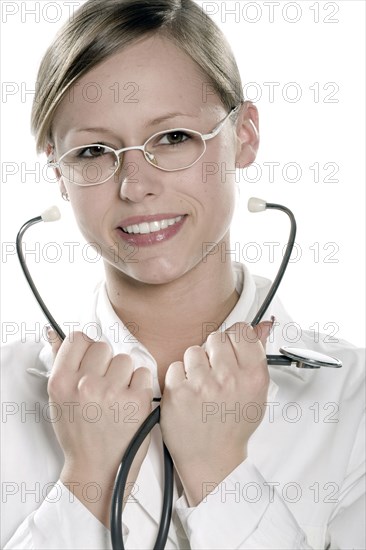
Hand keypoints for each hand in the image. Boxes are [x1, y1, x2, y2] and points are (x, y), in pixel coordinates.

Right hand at [47, 330, 152, 524]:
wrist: (98, 470)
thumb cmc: (79, 435)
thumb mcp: (59, 401)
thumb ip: (61, 366)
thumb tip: (56, 335)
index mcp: (62, 382)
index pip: (77, 339)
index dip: (86, 348)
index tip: (90, 360)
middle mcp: (85, 385)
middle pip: (103, 347)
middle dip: (106, 363)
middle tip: (104, 385)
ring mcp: (112, 392)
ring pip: (125, 359)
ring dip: (125, 374)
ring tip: (118, 396)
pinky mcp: (137, 401)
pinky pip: (143, 373)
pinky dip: (141, 385)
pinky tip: (131, 402)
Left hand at [160, 321, 271, 505]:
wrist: (212, 458)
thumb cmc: (234, 426)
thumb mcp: (256, 392)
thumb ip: (257, 355)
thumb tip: (262, 326)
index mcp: (253, 376)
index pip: (242, 331)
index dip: (234, 339)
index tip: (231, 349)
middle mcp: (229, 379)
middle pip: (216, 337)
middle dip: (214, 352)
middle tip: (215, 372)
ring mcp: (202, 385)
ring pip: (193, 350)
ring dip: (195, 365)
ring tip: (201, 386)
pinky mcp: (177, 392)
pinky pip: (175, 366)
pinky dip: (179, 378)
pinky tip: (188, 394)